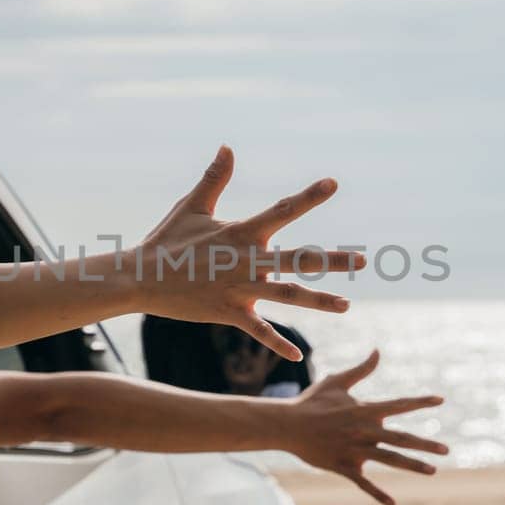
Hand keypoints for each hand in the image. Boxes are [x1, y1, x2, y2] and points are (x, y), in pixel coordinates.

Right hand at [135, 146, 365, 358]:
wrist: (140, 278)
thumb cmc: (167, 240)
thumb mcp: (192, 206)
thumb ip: (214, 178)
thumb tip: (227, 146)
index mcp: (241, 232)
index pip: (282, 211)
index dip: (308, 196)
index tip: (333, 183)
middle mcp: (247, 260)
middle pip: (298, 259)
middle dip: (333, 260)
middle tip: (364, 260)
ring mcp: (239, 288)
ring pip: (288, 296)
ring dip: (319, 301)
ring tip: (346, 306)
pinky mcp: (228, 312)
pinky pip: (259, 331)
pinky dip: (277, 344)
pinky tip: (298, 357)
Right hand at [280, 350, 446, 504]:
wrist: (287, 425)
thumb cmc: (312, 401)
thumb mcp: (337, 382)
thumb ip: (361, 370)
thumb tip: (377, 351)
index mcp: (364, 410)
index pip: (399, 404)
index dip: (420, 402)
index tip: (440, 400)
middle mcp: (364, 431)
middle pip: (401, 438)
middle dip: (425, 444)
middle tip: (446, 450)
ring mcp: (355, 450)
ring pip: (389, 459)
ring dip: (412, 466)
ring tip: (433, 471)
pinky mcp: (344, 466)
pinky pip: (364, 482)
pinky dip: (377, 493)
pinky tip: (392, 503)